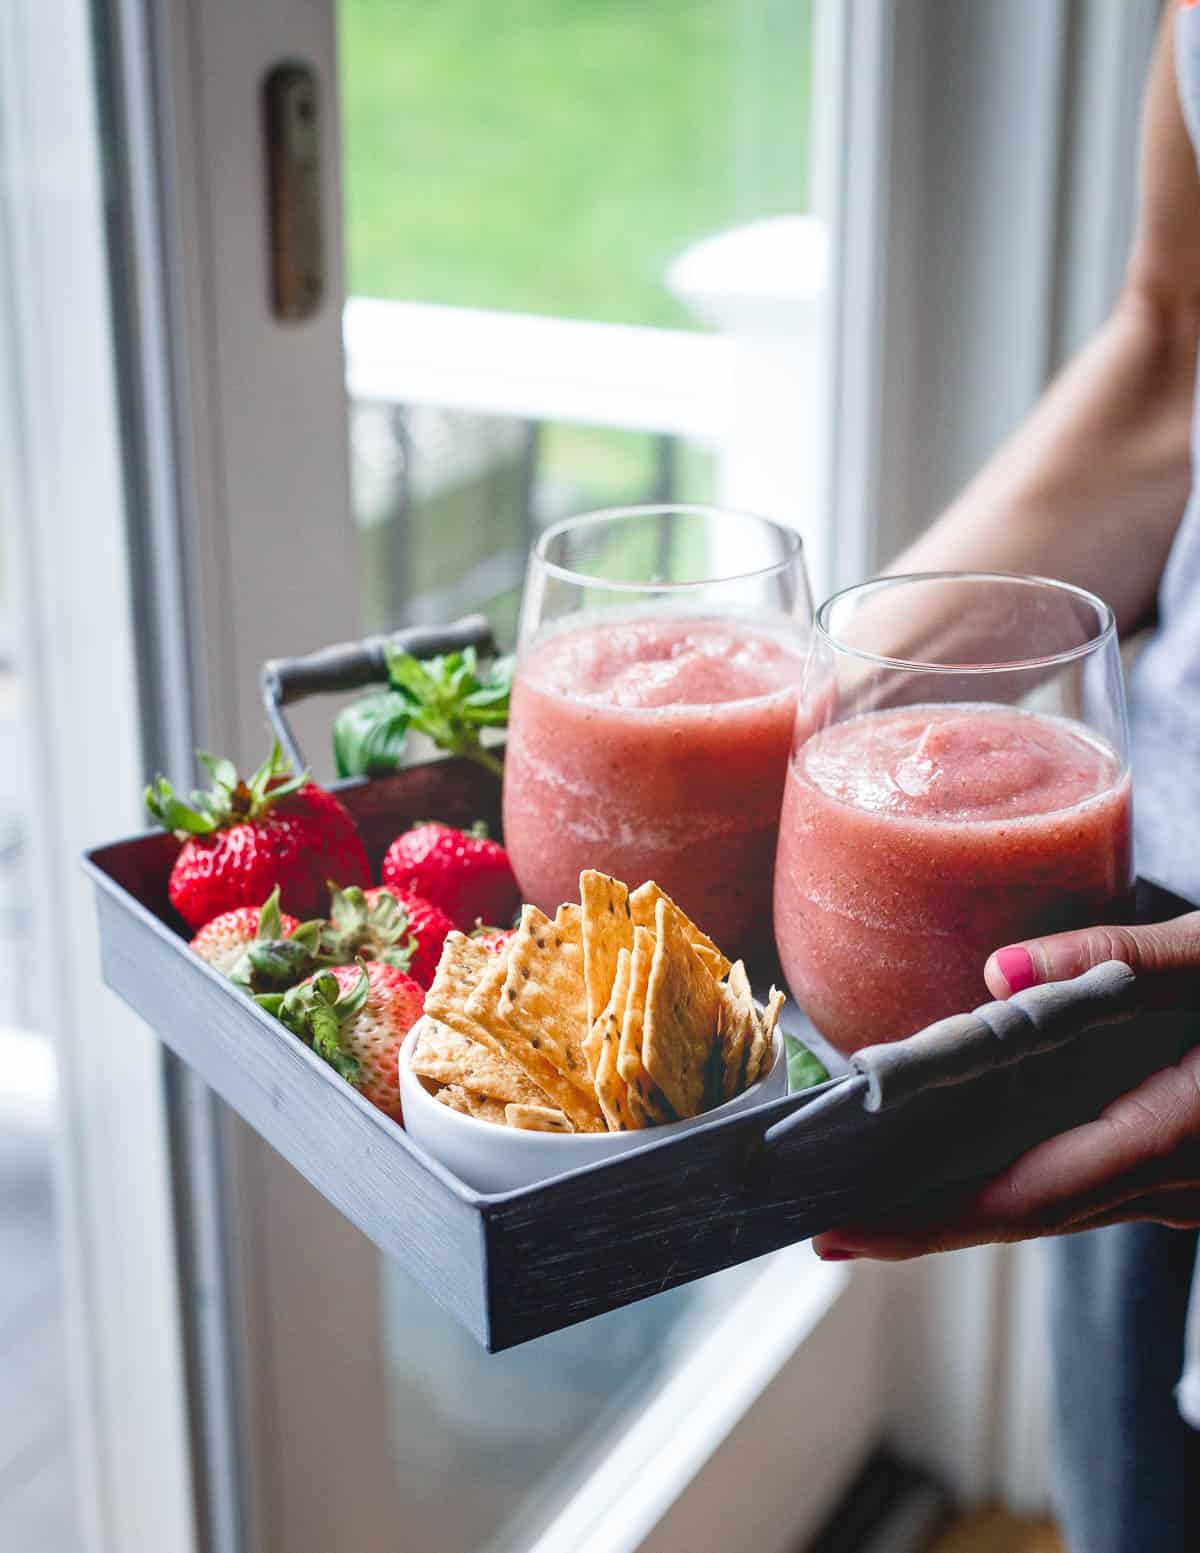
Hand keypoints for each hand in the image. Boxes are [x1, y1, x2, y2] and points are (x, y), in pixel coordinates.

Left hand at [812, 912, 1199, 1261]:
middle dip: (922, 1218)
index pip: (1028, 1197)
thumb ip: (1120, 958)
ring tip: (867, 1187)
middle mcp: (1175, 1183)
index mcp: (1174, 1138)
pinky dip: (1013, 1169)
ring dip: (963, 1197)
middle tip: (825, 1219)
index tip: (843, 1231)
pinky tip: (957, 1151)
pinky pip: (1080, 1180)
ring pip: (1053, 1201)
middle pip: (1027, 1210)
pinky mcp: (1178, 1166)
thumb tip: (1001, 973)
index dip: (929, 1220)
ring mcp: (1180, 1185)